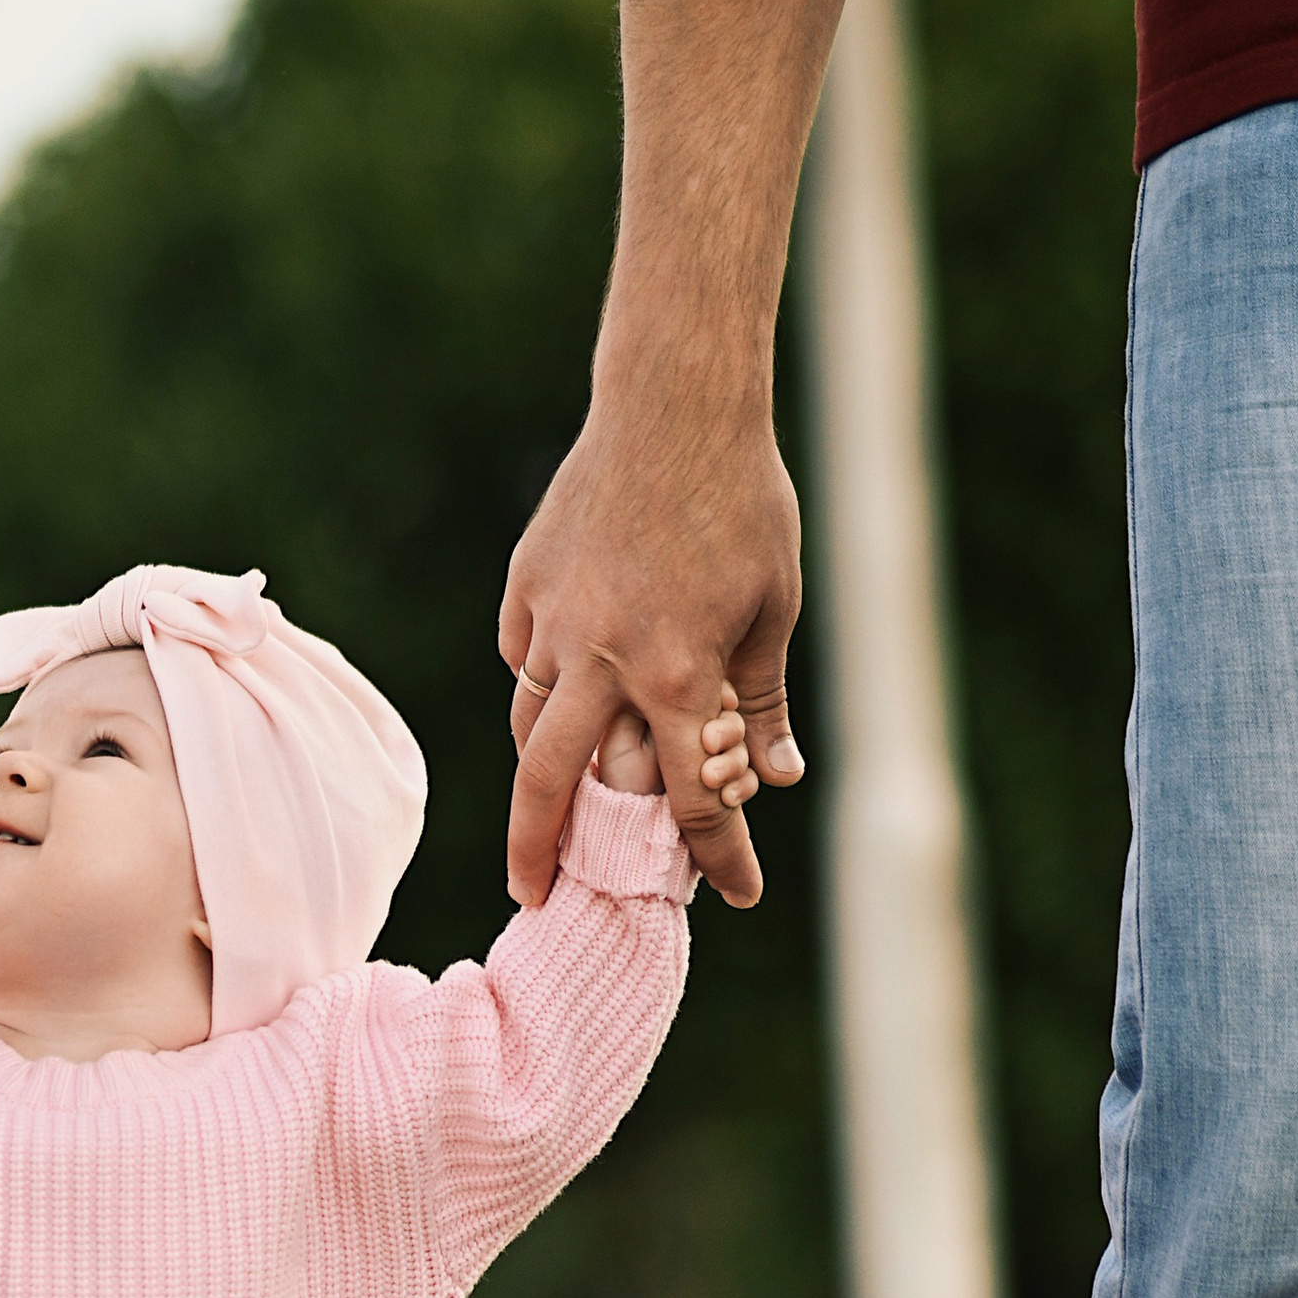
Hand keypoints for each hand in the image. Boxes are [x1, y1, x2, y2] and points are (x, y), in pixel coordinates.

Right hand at [499, 382, 805, 909]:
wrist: (677, 400)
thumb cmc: (742, 499)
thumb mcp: (774, 605)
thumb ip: (763, 700)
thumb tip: (774, 780)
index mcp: (676, 674)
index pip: (694, 798)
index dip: (721, 856)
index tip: (739, 896)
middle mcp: (603, 660)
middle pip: (552, 786)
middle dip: (537, 852)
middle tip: (531, 897)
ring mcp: (554, 622)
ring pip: (528, 725)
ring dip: (536, 774)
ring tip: (541, 810)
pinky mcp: (527, 585)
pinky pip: (522, 659)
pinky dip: (539, 686)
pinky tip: (560, 693)